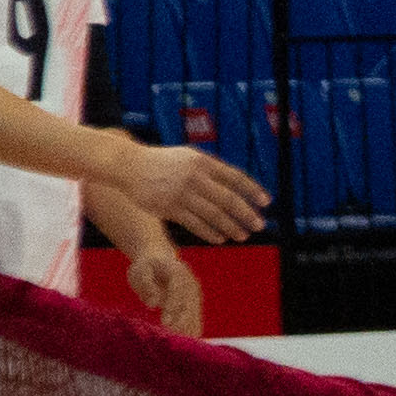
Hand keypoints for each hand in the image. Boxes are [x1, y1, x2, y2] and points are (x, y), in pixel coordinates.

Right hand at [108, 135, 268, 245]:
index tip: (266, 202)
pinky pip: (195, 224)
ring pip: (213, 214)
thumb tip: (234, 185)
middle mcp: (194, 176)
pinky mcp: (169, 208)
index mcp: (202, 161)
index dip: (253, 190)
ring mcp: (181, 193)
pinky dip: (210, 232)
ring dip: (231, 227)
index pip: (235, 177)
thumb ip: (209, 169)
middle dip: (247, 214)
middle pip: (228, 199)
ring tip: (242, 236)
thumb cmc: (162, 162)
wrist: (129, 165)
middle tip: (259, 225)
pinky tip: (221, 238)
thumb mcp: (187, 156)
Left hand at [120, 241, 205, 336]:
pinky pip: (196, 320)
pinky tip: (185, 345)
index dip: (173, 306)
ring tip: (178, 346)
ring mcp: (195, 295)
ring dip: (188, 330)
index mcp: (178, 272)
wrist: (159, 261)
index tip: (164, 322)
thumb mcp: (140, 271)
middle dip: (181, 322)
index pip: (178, 290)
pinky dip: (191, 332)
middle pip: (190, 305)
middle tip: (170, 337)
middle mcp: (191, 284)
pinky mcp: (194, 305)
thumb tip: (152, 304)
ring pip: (195, 315)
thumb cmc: (146, 267)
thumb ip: (146, 285)